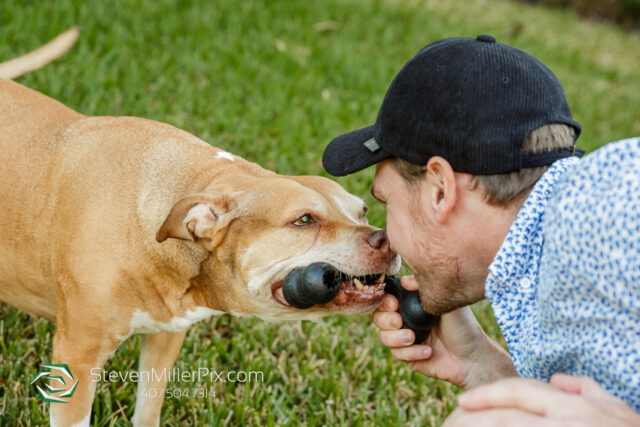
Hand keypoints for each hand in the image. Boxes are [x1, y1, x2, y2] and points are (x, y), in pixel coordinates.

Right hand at [372, 275, 515, 388]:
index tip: (394, 303)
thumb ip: (426, 290)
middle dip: (385, 319)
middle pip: (377, 317)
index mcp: (412, 303)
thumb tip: (404, 280)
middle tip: (399, 321)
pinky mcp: (408, 356)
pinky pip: (397, 354)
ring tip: (413, 338)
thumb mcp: (447, 303)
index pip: (386, 298)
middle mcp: (406, 318)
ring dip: (395, 338)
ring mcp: (405, 338)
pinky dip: (410, 353)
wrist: (473, 357)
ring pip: (383, 337)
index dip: (383, 300)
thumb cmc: (463, 326)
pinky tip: (428, 351)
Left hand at [444, 374, 639, 425]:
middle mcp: (563, 422)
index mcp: (572, 406)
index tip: (463, 401)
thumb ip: (584, 389)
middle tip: (450, 421)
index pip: (518, 391)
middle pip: (505, 416)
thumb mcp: (615, 409)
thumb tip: (555, 380)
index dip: (486, 395)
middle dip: (472, 418)